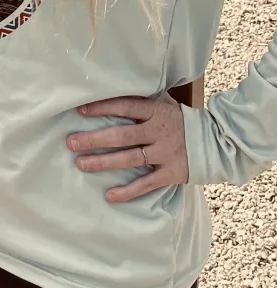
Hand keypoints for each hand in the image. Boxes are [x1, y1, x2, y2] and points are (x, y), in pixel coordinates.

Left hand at [67, 95, 189, 202]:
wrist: (216, 142)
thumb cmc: (179, 121)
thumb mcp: (163, 105)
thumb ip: (141, 102)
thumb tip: (108, 91)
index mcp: (155, 111)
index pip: (124, 107)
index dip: (102, 108)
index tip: (79, 110)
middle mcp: (159, 131)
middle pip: (122, 136)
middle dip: (94, 139)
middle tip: (71, 142)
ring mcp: (165, 153)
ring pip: (129, 159)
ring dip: (103, 162)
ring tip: (81, 163)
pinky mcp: (171, 173)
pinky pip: (146, 184)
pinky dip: (128, 191)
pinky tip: (109, 195)